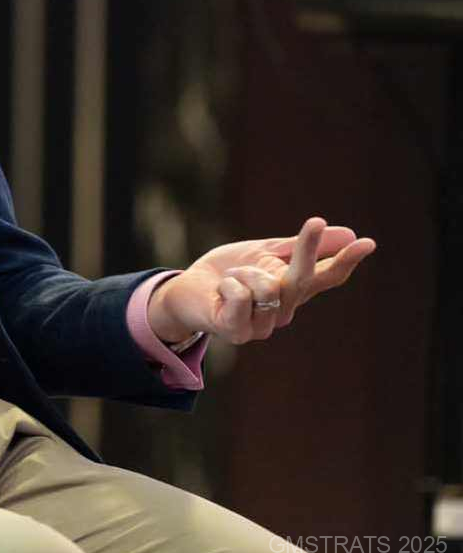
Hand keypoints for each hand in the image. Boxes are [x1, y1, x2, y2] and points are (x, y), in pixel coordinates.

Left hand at [147, 216, 376, 345]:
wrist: (184, 290)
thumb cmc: (227, 272)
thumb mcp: (263, 252)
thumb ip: (300, 247)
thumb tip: (347, 233)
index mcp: (292, 291)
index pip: (326, 277)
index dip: (346, 260)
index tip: (368, 242)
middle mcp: (283, 311)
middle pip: (303, 278)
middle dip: (309, 249)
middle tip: (315, 221)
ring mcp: (262, 325)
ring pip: (267, 284)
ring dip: (244, 271)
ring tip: (231, 277)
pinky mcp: (237, 330)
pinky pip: (241, 295)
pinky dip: (229, 283)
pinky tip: (221, 290)